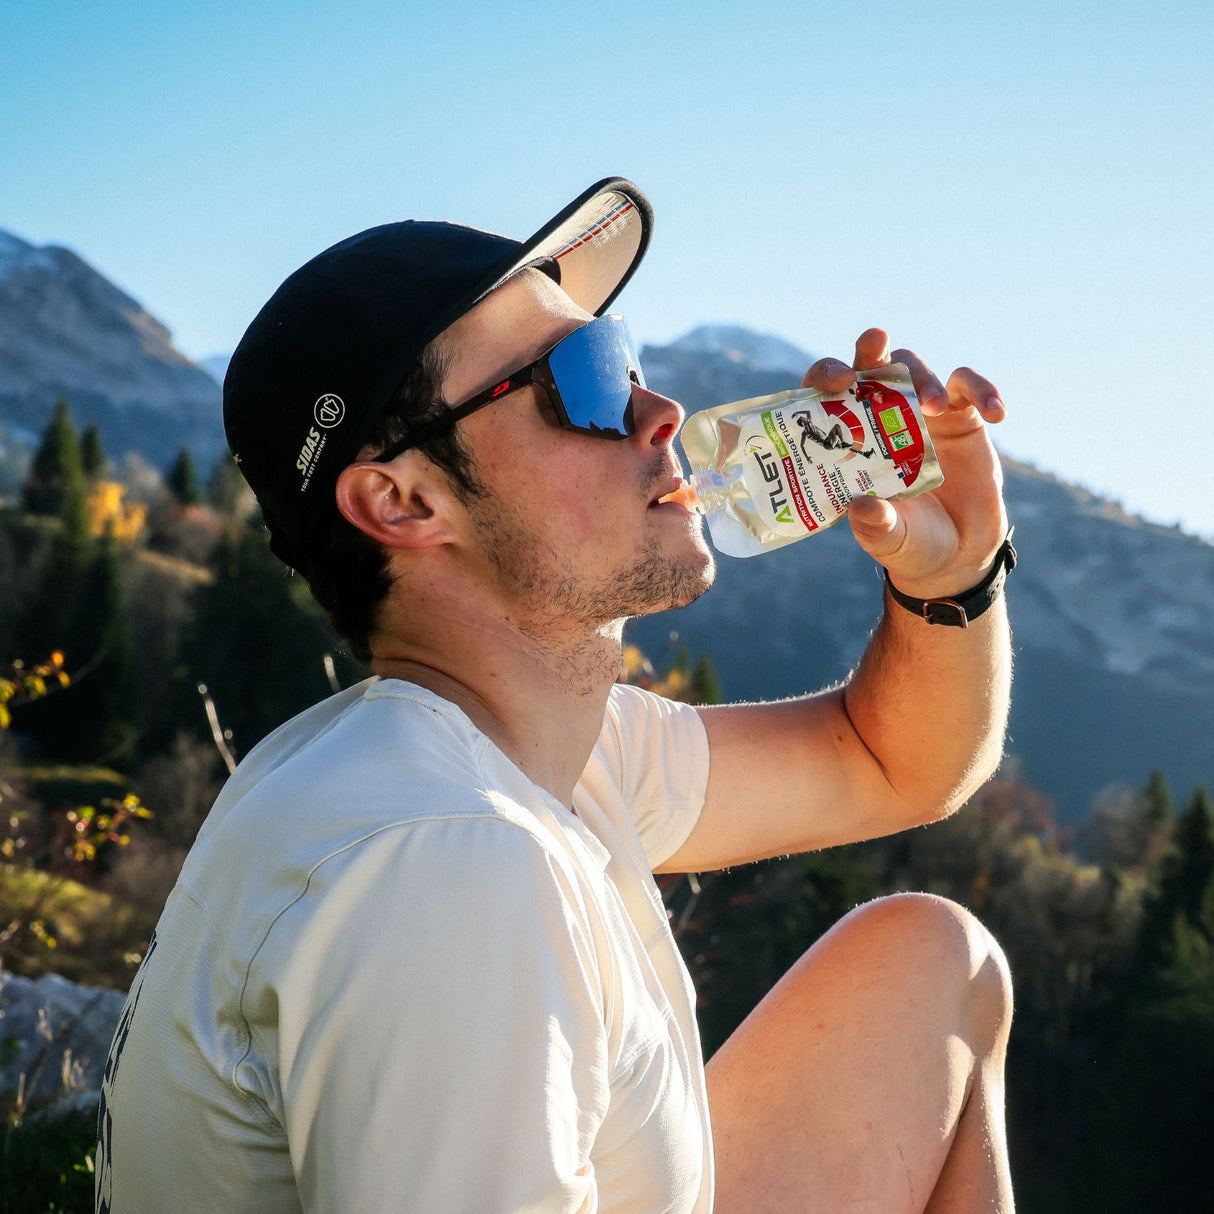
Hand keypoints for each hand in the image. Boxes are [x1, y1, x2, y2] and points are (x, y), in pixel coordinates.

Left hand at [802, 328, 1007, 598]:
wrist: (957, 554)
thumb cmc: (909, 544)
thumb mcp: (888, 540)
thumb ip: (875, 526)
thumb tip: (861, 507)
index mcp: (849, 443)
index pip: (826, 397)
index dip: (825, 377)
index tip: (838, 380)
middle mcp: (880, 420)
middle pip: (870, 367)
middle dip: (870, 349)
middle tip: (876, 342)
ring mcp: (920, 414)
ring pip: (916, 369)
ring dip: (924, 377)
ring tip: (936, 408)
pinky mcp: (961, 418)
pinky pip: (969, 387)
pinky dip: (983, 390)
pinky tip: (996, 413)